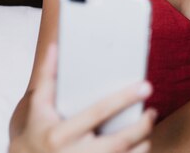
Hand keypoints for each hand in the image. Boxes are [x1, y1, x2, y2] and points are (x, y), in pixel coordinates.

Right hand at [9, 44, 156, 152]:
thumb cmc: (36, 132)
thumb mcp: (37, 108)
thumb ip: (46, 78)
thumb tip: (54, 46)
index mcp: (59, 134)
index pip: (98, 112)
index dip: (124, 98)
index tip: (146, 86)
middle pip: (119, 141)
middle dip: (142, 126)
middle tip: (152, 111)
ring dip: (143, 142)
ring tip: (148, 126)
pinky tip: (140, 143)